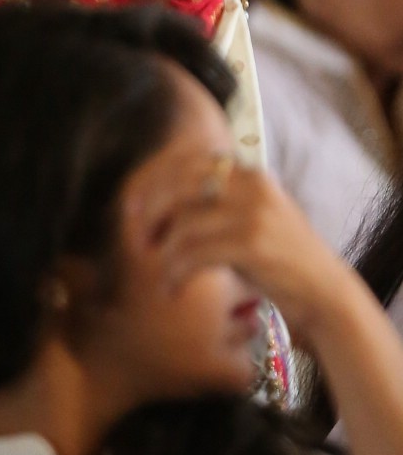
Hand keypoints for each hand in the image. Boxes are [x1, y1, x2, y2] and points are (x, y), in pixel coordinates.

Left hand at [123, 150, 355, 350]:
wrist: (323, 292)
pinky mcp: (252, 244)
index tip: (132, 207)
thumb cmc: (276, 259)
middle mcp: (252, 185)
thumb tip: (146, 203)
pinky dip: (175, 274)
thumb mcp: (248, 217)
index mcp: (249, 173)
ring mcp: (254, 213)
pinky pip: (193, 254)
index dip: (153, 182)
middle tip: (140, 242)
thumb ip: (211, 203)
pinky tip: (173, 290)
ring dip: (163, 255)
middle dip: (150, 212)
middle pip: (179, 185)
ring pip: (183, 225)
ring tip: (163, 276)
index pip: (188, 162)